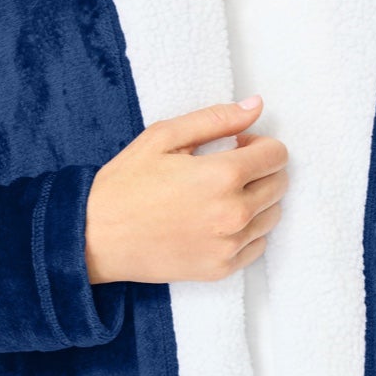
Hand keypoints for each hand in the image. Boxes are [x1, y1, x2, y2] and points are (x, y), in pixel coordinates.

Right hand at [85, 95, 288, 284]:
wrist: (96, 238)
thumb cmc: (126, 184)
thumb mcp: (164, 137)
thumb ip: (216, 119)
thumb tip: (256, 106)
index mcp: (223, 176)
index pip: (277, 155)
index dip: (260, 144)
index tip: (237, 146)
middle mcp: (234, 214)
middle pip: (280, 184)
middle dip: (262, 169)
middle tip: (228, 168)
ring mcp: (229, 245)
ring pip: (272, 215)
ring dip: (257, 200)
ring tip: (221, 195)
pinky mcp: (221, 269)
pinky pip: (257, 245)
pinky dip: (247, 230)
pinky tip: (217, 221)